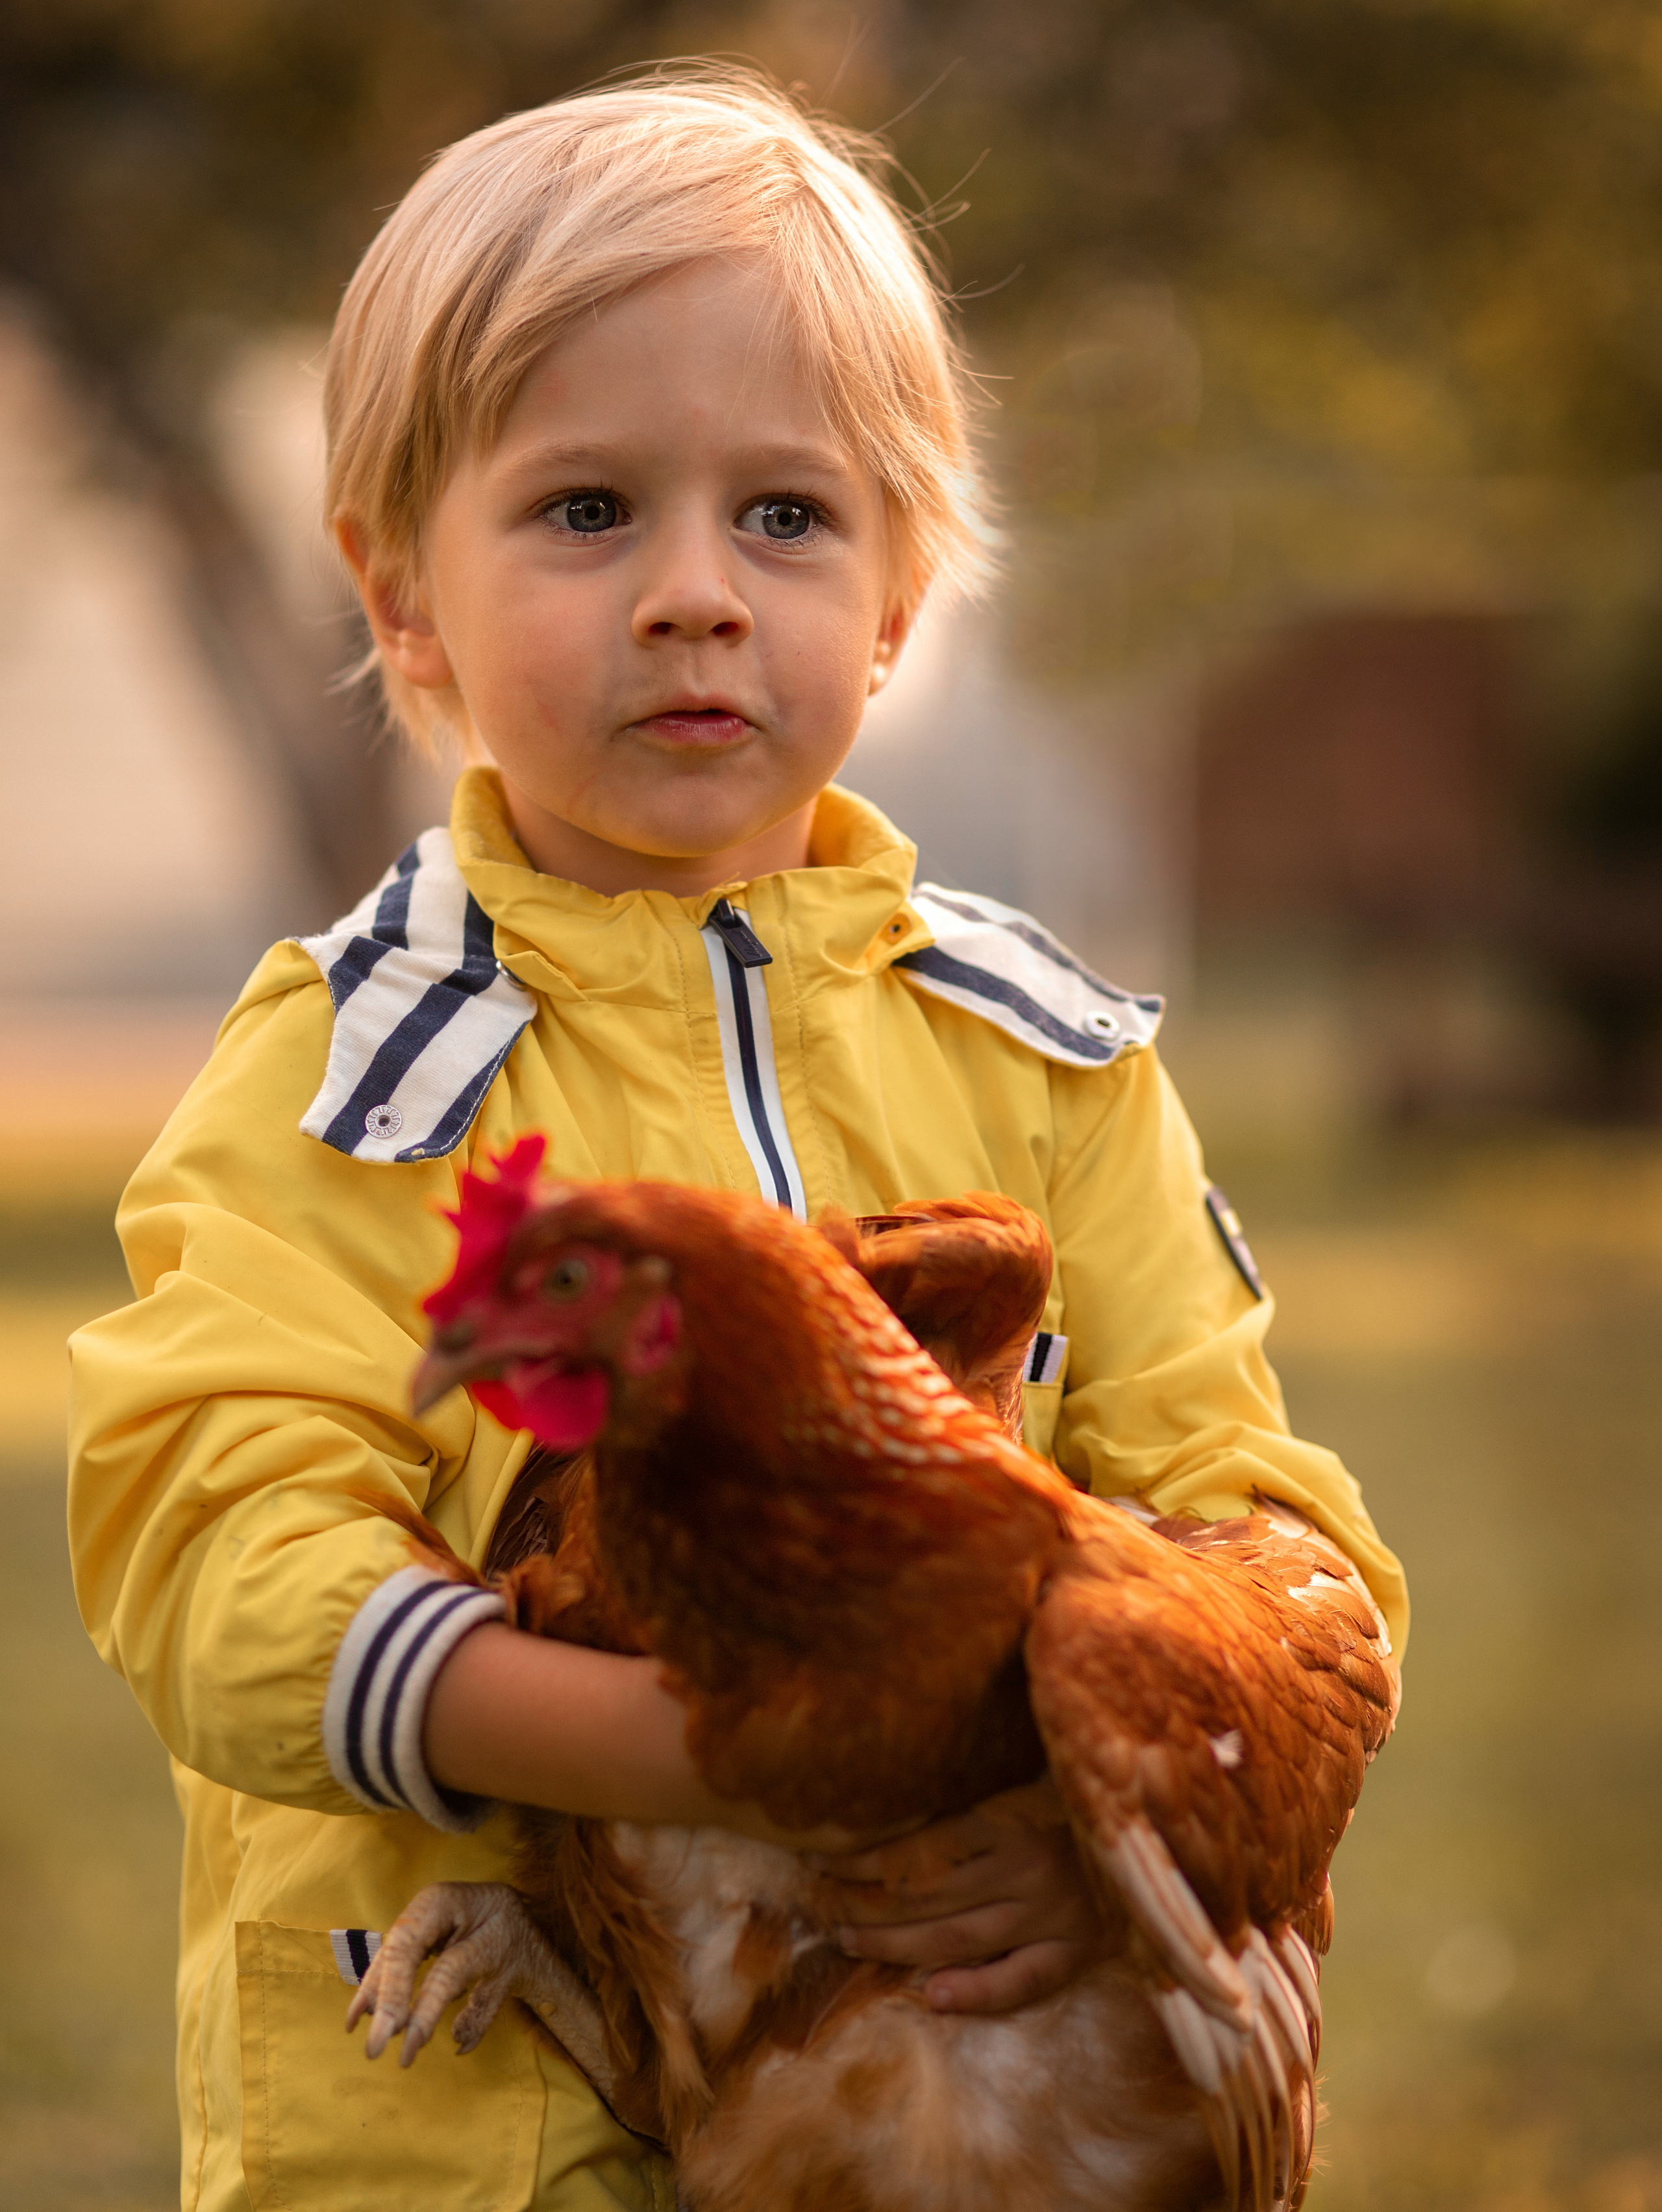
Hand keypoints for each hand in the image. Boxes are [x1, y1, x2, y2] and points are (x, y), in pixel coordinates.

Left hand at [808, 1778, 1103, 2014]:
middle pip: (926, 1897)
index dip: (862, 1859)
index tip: (820, 1860)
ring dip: (896, 1944)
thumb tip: (903, 1764)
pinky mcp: (1077, 1949)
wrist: (1162, 1824)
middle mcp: (1026, 1868)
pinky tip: (932, 1997)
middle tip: (821, 1905)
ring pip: (957, 1939)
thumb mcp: (1030, 1762)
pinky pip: (1022, 1982)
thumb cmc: (1083, 1780)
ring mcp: (1052, 1914)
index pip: (918, 1848)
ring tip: (848, 1940)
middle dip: (864, 1903)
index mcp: (1010, 1817)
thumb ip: (977, 1774)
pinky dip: (976, 1993)